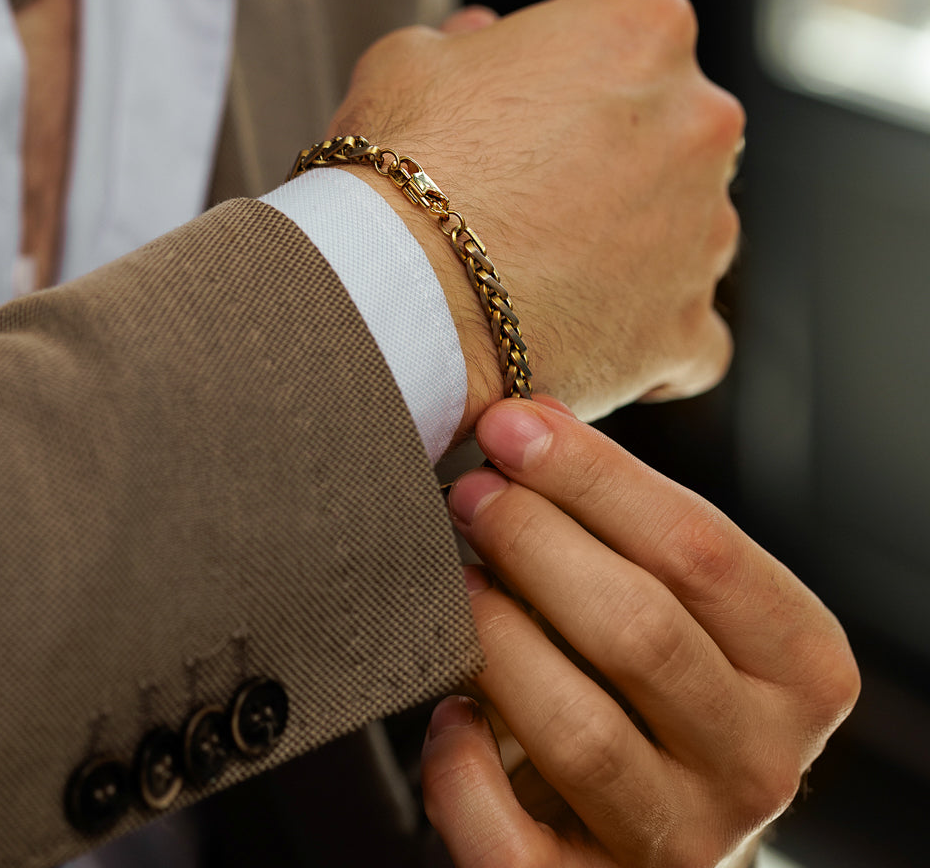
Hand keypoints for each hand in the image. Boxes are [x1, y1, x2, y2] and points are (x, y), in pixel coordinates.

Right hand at [329, 0, 743, 432]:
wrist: (394, 296)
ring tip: (540, 280)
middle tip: (530, 203)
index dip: (570, 85)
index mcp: (643, 30)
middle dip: (615, 166)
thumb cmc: (395, 167)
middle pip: (671, 139)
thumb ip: (467, 42)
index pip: (630, 43)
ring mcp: (705, 232)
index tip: (522, 122)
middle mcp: (700, 122)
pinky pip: (688, 337)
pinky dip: (646, 340)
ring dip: (631, 252)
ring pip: (683, 236)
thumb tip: (481, 36)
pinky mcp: (687, 328)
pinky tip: (584, 340)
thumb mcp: (410, 62)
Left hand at [422, 397, 859, 867]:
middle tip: (471, 493)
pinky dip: (462, 770)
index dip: (595, 477)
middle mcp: (761, 763)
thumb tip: (532, 421)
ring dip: (499, 637)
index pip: (702, 550)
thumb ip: (631, 525)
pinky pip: (511, 840)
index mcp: (800, 668)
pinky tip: (447, 711)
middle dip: (537, 542)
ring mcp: (686, 841)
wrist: (656, 829)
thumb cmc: (658, 683)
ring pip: (580, 730)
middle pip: (640, 631)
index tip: (512, 424)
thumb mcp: (681, 602)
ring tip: (453, 579)